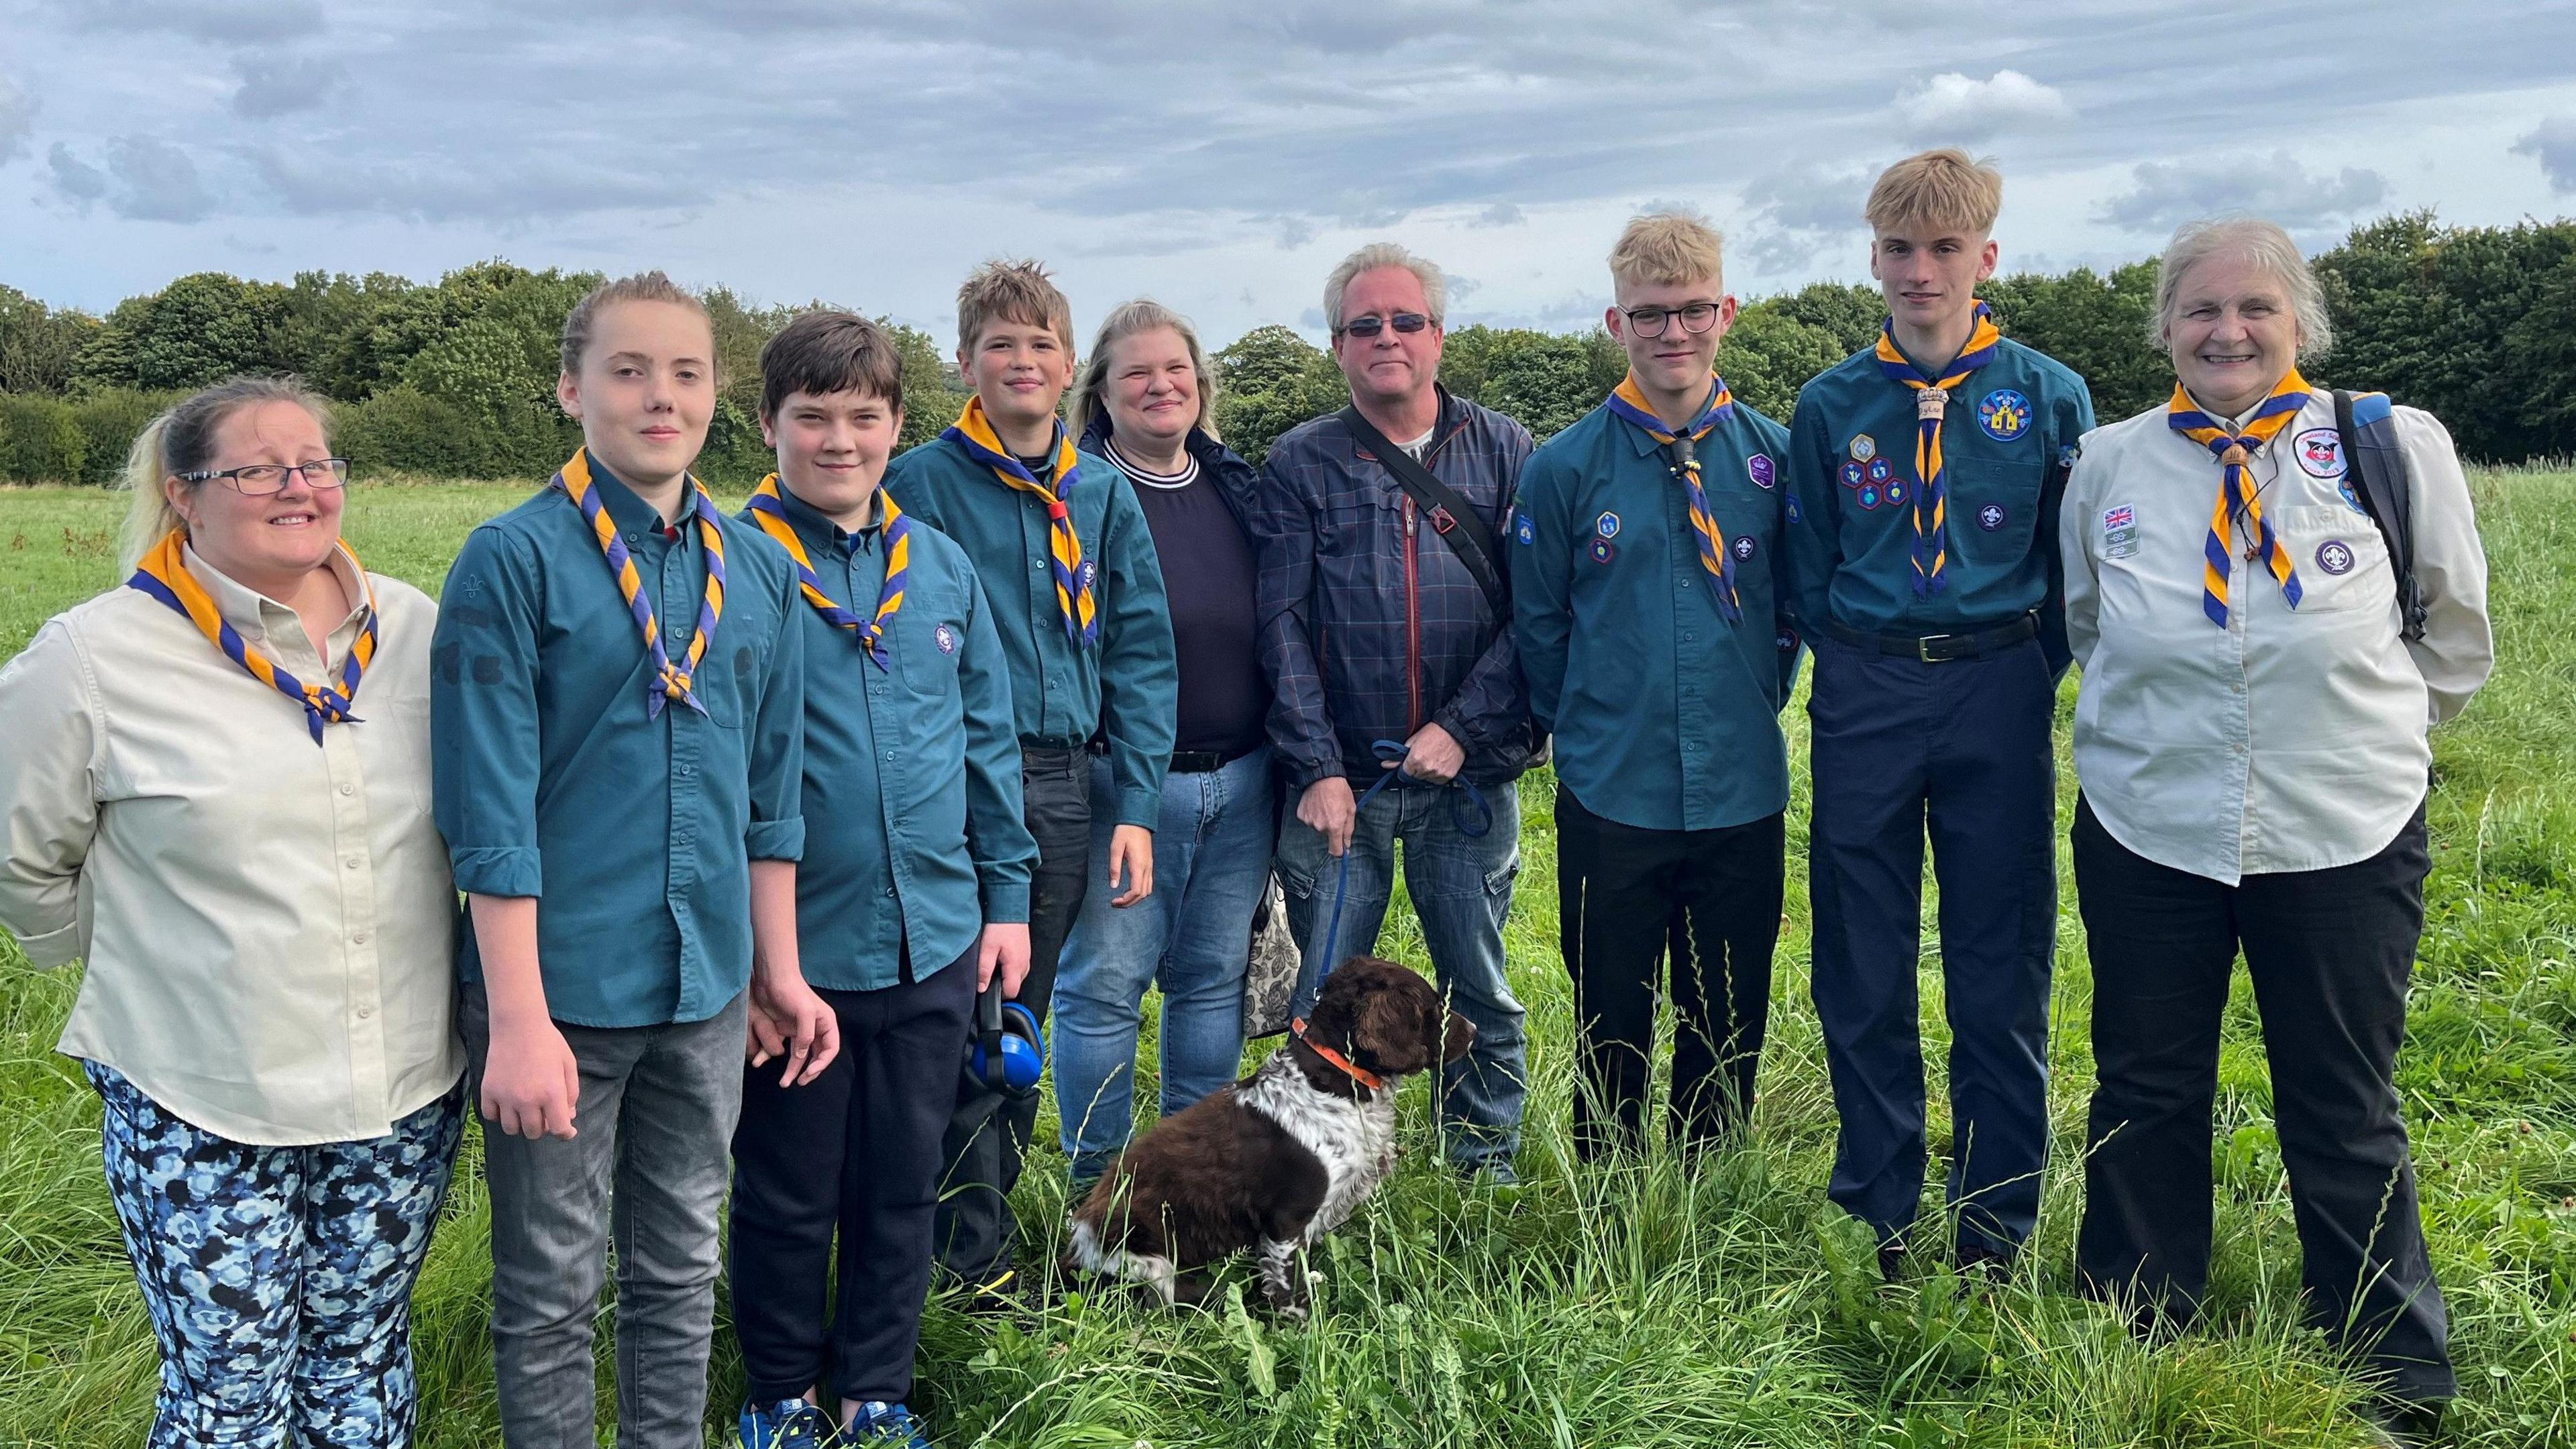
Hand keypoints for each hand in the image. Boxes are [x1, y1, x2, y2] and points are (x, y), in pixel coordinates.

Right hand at [480, 1018, 580, 1138]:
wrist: (519, 1025)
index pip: (559, 1129)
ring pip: (511, 1129)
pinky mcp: (488, 1091)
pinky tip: (506, 1104)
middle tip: (543, 1114)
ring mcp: (505, 1097)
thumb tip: (568, 1116)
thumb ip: (571, 1093)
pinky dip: (499, 1115)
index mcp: (551, 1093)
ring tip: (524, 1110)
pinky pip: (491, 1116)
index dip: (565, 1133)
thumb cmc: (548, 1042)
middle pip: (533, 1133)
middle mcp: (527, 1099)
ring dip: (520, 1124)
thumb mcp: (568, 1065)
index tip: (566, 1131)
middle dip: (542, 1127)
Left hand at [748, 972, 840, 1086]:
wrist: (772, 978)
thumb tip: (803, 1056)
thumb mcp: (805, 1012)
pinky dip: (772, 1056)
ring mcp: (798, 1030)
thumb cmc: (793, 991)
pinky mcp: (784, 1030)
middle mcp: (815, 1029)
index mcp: (826, 1023)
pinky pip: (781, 1048)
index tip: (809, 1072)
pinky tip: (762, 1062)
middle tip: (799, 1082)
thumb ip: (807, 1036)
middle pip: (815, 1055)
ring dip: (791, 1069)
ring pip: (798, 1055)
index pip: (830, 1049)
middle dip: (808, 1071)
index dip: (822, 1063)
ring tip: (784, 1083)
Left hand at [978, 921, 1031, 996]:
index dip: (999, 993)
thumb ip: (984, 970)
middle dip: (1002, 983)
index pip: (1011, 992)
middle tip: (991, 970)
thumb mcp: (987, 949)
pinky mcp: (1026, 953)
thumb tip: (982, 988)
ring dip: (1006, 974)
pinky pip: (1019, 967)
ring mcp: (1027, 959)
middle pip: (1014, 986)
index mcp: (1015, 966)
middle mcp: (1025, 965)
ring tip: (996, 961)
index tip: (989, 986)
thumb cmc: (999, 928)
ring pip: (1017, 977)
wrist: (1010, 910)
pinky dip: (1010, 967)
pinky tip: (1002, 956)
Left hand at [1107, 823, 1154, 906]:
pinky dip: (1140, 892)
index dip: (1125, 900)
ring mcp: (1150, 866)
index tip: (1113, 901)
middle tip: (1115, 903)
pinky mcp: (1149, 864)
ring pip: (1147, 891)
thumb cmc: (1125, 832)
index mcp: (1138, 865)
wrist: (1138, 820)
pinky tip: (1129, 890)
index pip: (1135, 891)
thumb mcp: (1115, 848)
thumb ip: (1114, 868)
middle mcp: (1147, 868)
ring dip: (1135, 899)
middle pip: (1142, 895)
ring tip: (1122, 899)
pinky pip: (1148, 884)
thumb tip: (1113, 886)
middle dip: (1129, 903)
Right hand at [1298, 776, 1356, 856]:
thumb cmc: (1339, 791)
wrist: (1322, 776)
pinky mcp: (1302, 815)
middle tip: (1334, 812)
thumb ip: (1349, 829)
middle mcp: (1320, 827)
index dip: (1339, 851)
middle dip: (1332, 828)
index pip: (1334, 850)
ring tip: (1325, 806)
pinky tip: (1317, 804)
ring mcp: (1309, 821)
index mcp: (1334, 826)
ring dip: (1322, 820)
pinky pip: (1309, 820)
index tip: (1342, 849)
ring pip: (1318, 827)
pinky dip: (1313, 815)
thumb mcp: (1351, 809)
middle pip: (1327, 835)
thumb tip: (1346, 845)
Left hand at [1397, 722, 1464, 783]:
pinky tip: (1439, 764)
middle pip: (1415, 777)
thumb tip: (1385, 764)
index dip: (1407, 767)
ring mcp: (1437, 773)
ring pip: (1426, 780)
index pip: (1404, 773)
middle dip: (1416, 770)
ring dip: (1427, 773)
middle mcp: (1425, 768)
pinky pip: (1438, 781)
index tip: (1411, 762)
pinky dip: (1437, 775)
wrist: (1455, 730)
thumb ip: (1398, 756)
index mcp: (1414, 760)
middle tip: (1424, 758)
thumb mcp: (1412, 740)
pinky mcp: (1448, 775)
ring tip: (1432, 759)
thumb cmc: (1434, 732)